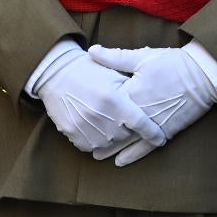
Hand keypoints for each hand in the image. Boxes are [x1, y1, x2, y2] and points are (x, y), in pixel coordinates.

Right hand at [33, 47, 165, 158]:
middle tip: (131, 124)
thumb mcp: (114, 74)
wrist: (56, 72)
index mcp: (114, 99)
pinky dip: (98, 140)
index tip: (160, 139)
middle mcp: (101, 115)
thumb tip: (150, 104)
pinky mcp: (73, 134)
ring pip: (110, 144)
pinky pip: (92, 146)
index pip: (141, 124)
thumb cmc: (89, 70)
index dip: (153, 134)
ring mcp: (85, 127)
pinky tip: (98, 128)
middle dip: (132, 132)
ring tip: (113, 125)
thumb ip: (132, 90)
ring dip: (115, 138)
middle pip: (126, 136)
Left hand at [88, 44, 216, 165]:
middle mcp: (140, 112)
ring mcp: (153, 124)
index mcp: (132, 92)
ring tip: (95, 153)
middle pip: (114, 127)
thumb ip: (116, 58)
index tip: (77, 114)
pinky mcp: (165, 132)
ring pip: (126, 141)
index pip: (106, 105)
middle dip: (98, 134)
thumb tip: (91, 51)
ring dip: (110, 148)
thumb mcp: (142, 57)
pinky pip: (146, 147)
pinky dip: (132, 155)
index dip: (92, 110)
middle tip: (82, 140)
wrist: (202, 76)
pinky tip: (120, 161)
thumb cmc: (173, 63)